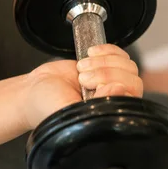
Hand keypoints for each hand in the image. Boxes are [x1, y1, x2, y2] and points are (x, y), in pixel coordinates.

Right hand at [23, 44, 143, 129]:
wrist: (35, 88)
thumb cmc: (47, 105)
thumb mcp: (68, 109)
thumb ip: (95, 105)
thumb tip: (120, 89)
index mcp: (108, 118)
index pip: (130, 100)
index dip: (114, 89)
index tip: (93, 88)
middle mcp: (114, 102)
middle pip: (132, 81)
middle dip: (106, 74)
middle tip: (83, 77)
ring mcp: (112, 83)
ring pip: (128, 66)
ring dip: (104, 62)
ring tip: (82, 67)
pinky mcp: (107, 66)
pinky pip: (121, 55)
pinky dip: (107, 50)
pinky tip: (91, 53)